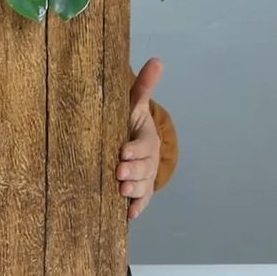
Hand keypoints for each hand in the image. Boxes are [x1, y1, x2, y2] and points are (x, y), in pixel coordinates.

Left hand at [117, 57, 163, 219]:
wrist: (132, 142)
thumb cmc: (128, 120)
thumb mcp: (134, 104)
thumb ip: (144, 86)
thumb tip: (157, 60)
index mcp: (146, 138)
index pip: (144, 145)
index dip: (135, 149)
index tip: (122, 152)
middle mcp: (148, 159)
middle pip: (144, 168)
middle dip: (133, 171)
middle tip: (119, 174)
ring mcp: (145, 177)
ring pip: (143, 186)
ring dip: (134, 191)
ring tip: (121, 192)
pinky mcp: (140, 192)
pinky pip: (141, 202)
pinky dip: (136, 208)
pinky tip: (127, 215)